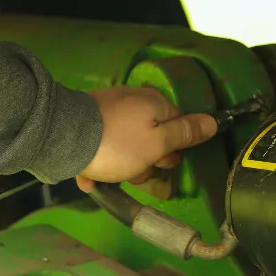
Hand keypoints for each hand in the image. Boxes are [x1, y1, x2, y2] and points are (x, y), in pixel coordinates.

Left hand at [76, 87, 217, 191]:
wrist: (62, 137)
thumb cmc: (115, 144)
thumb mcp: (157, 144)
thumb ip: (184, 133)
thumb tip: (213, 121)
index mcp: (155, 103)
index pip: (178, 126)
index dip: (172, 150)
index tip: (160, 165)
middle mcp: (134, 100)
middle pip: (152, 135)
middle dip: (145, 159)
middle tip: (132, 171)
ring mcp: (109, 108)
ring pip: (127, 142)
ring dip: (120, 164)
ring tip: (106, 174)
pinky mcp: (89, 119)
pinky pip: (103, 143)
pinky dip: (100, 160)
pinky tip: (90, 175)